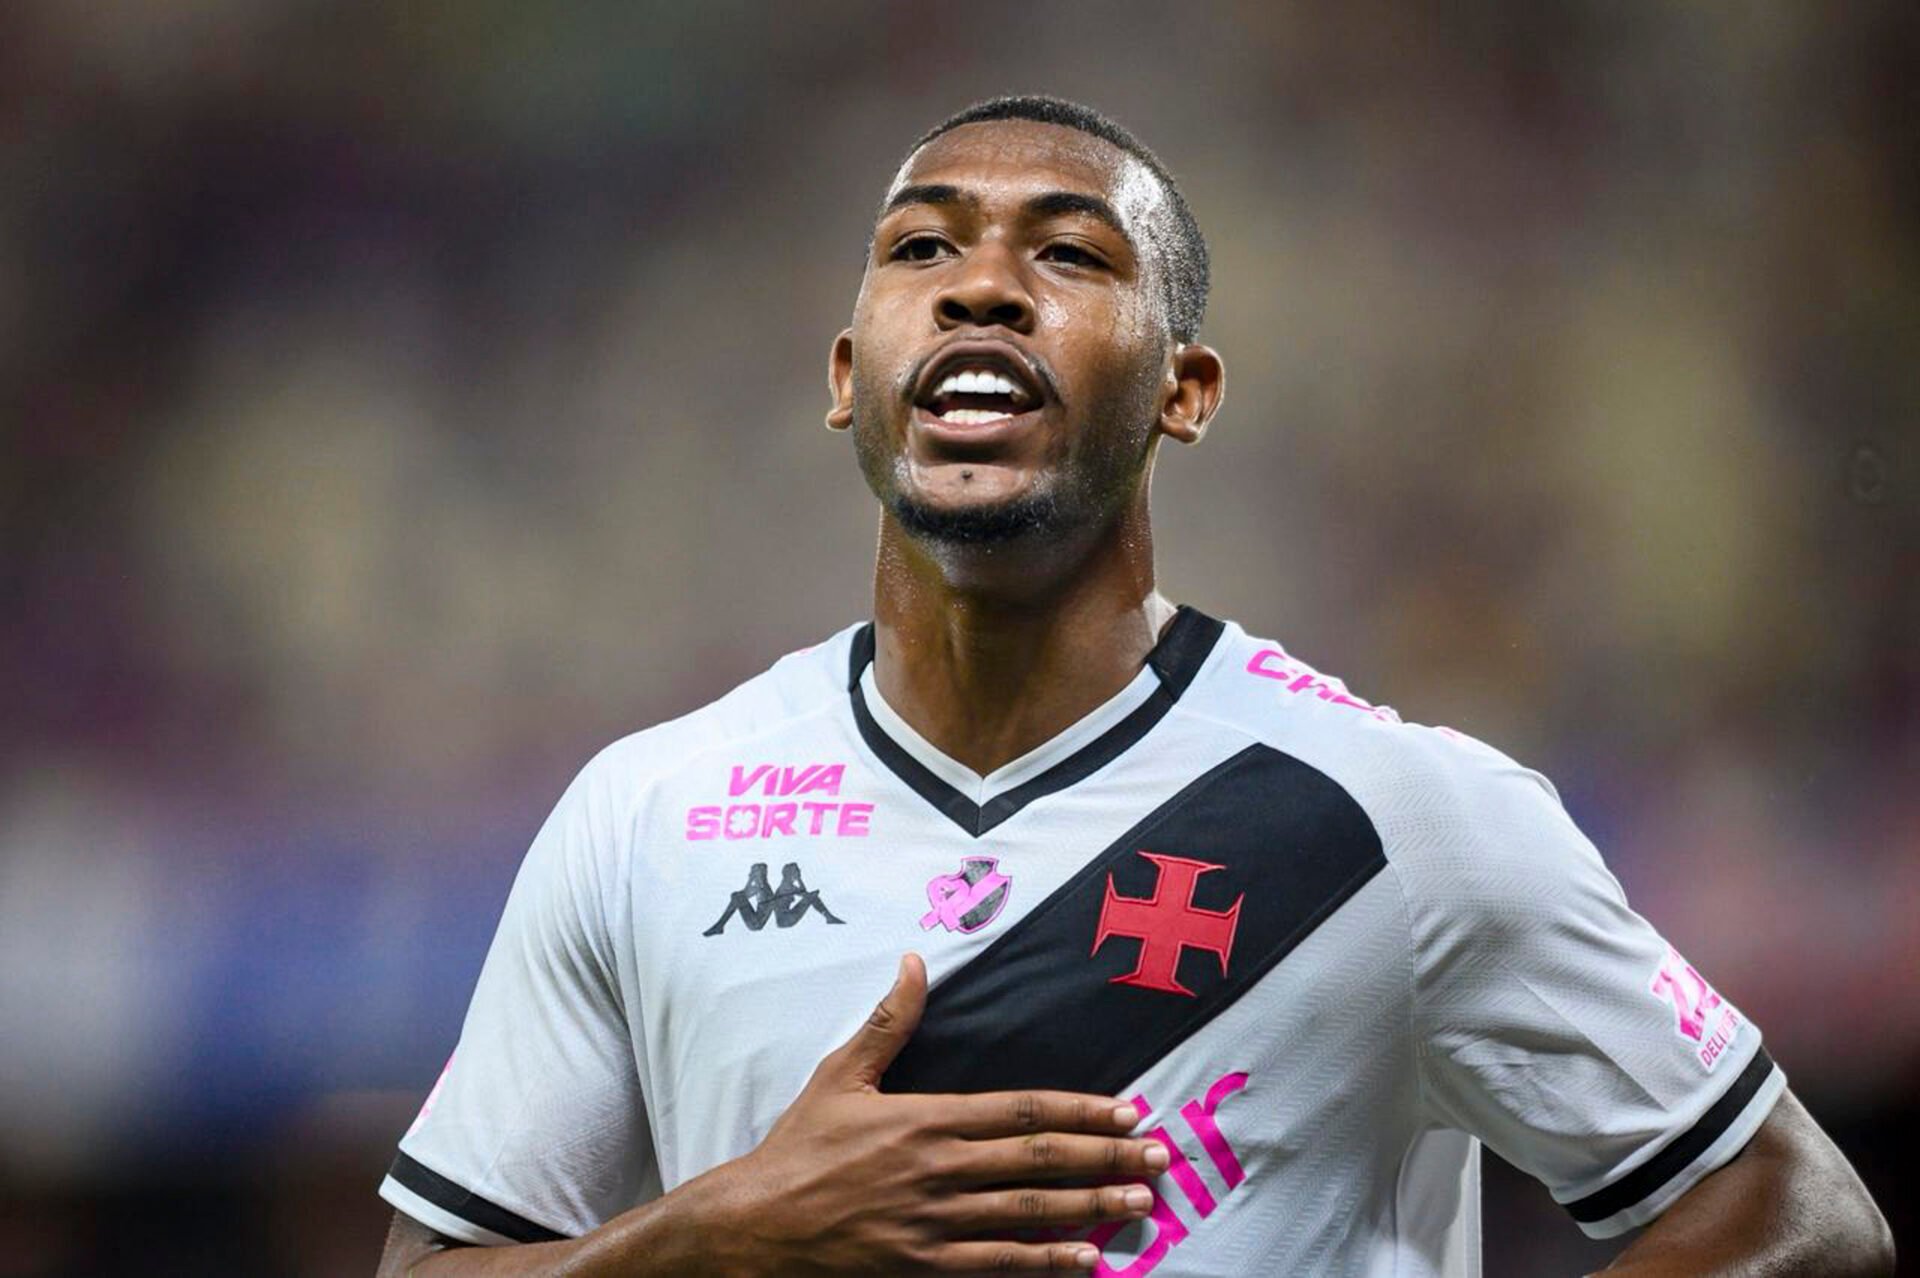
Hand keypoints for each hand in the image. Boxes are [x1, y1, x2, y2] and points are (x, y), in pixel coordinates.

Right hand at [687, 953, 1167, 1274]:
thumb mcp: (840, 1074)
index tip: (1128, 1110)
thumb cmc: (799, 1147)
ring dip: (1090, 1206)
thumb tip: (913, 961)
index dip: (1081, 1109)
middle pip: (1039, 1158)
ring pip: (1028, 1212)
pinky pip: (996, 1264)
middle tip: (1158, 1158)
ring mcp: (934, 1220)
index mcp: (926, 1118)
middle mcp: (939, 1168)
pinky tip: (1087, 1259)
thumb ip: (888, 1021)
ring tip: (1140, 1203)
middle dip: (1105, 1156)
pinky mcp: (922, 1263)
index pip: (1021, 1109)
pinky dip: (1045, 1261)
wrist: (756, 1224)